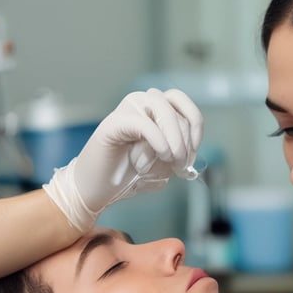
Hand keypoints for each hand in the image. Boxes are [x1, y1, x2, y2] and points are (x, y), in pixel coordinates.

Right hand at [43, 88, 202, 230]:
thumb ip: (178, 152)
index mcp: (155, 110)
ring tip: (168, 161)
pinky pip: (144, 124)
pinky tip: (161, 156)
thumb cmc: (128, 176)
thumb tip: (190, 150)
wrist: (97, 190)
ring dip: (173, 139)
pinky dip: (158, 141)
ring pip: (162, 110)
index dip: (195, 127)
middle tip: (179, 165)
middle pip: (176, 110)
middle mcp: (141, 103)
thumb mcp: (163, 165)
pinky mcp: (113, 123)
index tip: (192, 153)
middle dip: (184, 141)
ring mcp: (126, 110)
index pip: (183, 104)